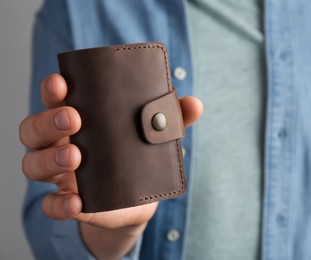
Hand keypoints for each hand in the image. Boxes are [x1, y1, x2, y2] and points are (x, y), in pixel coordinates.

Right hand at [19, 74, 202, 257]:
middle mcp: (62, 143)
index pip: (56, 99)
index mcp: (79, 119)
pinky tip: (76, 203)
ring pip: (33, 163)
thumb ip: (172, 119)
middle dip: (48, 121)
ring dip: (49, 159)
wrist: (137, 201)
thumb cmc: (138, 157)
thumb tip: (194, 104)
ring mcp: (61, 175)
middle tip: (74, 118)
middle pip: (34, 129)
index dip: (53, 89)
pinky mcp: (69, 202)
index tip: (61, 82)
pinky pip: (50, 204)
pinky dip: (58, 204)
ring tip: (76, 157)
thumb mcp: (154, 135)